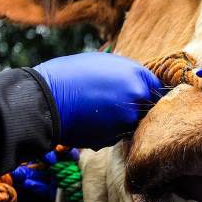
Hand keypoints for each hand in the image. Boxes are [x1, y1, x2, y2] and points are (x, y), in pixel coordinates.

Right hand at [34, 53, 162, 148]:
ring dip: (121, 119)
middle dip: (136, 105)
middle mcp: (136, 101)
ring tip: (98, 108)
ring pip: (130, 123)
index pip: (157, 87)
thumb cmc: (70, 74)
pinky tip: (89, 120)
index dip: (148, 89)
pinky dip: (106, 129)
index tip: (143, 92)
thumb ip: (126, 72)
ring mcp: (124, 122)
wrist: (44, 100)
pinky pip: (114, 134)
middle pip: (147, 108)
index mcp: (136, 78)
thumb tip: (137, 78)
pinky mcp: (111, 139)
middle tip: (116, 101)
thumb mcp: (102, 62)